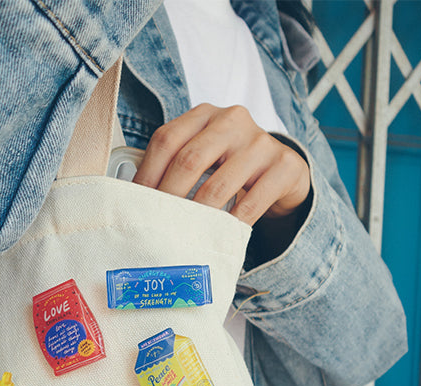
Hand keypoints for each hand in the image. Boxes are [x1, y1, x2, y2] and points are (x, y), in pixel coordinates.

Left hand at [131, 103, 310, 226]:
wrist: (284, 171)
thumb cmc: (233, 165)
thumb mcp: (205, 155)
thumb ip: (176, 165)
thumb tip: (137, 199)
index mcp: (205, 114)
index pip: (167, 139)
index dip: (147, 173)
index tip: (136, 202)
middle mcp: (232, 120)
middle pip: (189, 160)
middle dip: (168, 197)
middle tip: (157, 223)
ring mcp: (261, 142)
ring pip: (218, 185)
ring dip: (197, 216)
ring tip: (183, 235)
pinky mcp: (285, 166)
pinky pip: (252, 202)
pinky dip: (231, 224)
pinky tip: (219, 236)